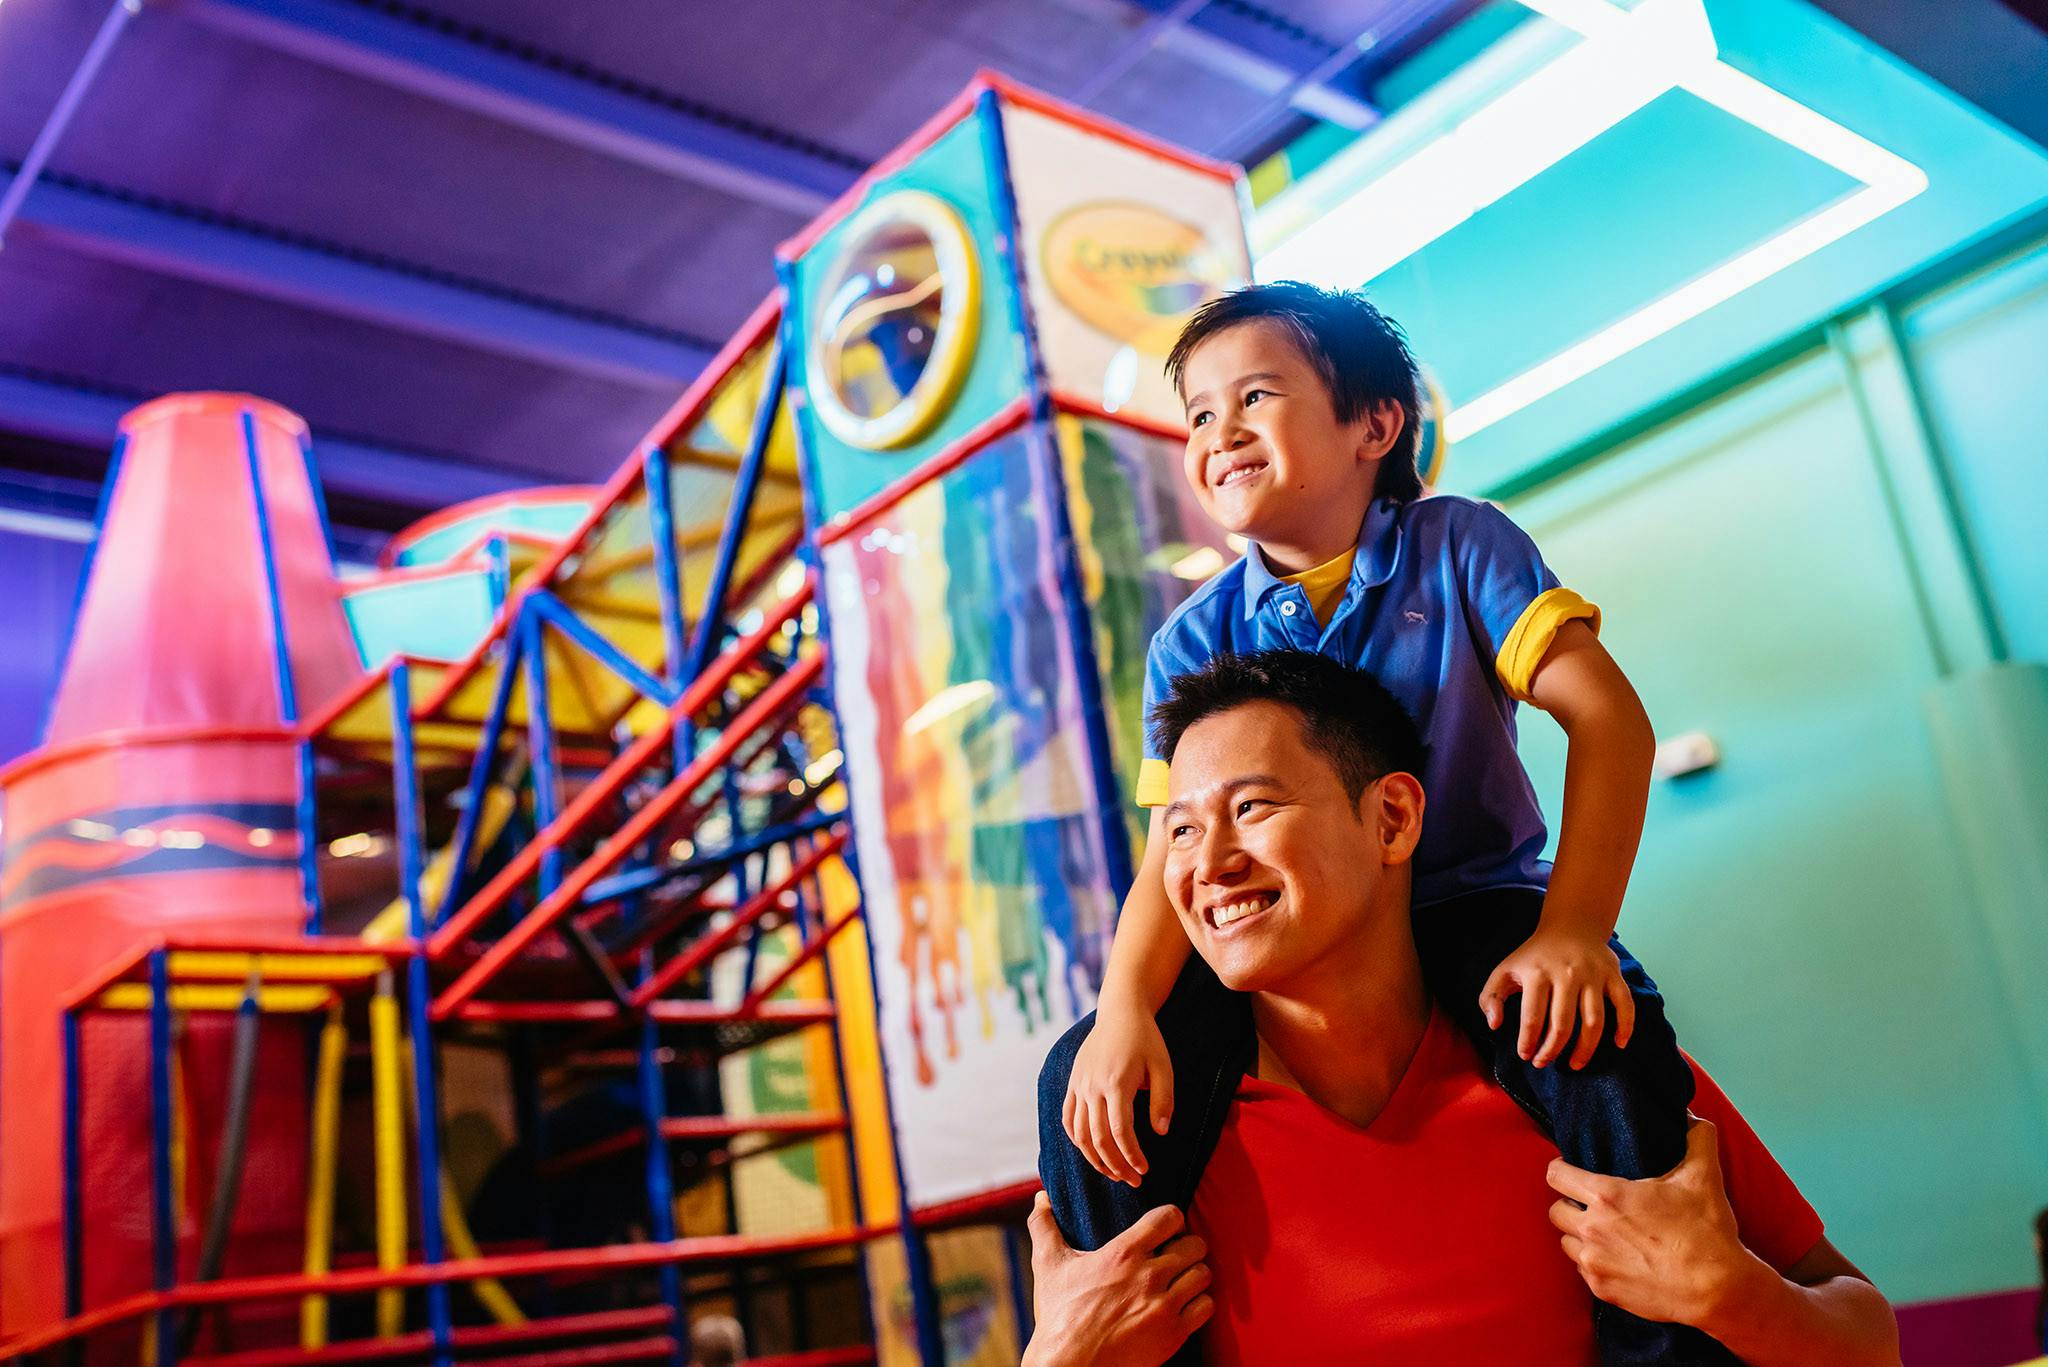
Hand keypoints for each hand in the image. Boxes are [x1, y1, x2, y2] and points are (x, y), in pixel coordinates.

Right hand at [1023, 1193, 1213, 1366]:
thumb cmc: (1059, 1316)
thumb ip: (1044, 1226)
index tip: (1164, 1229)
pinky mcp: (1173, 1334)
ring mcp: (1164, 1306)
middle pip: (1195, 1244)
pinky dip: (1198, 1304)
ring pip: (1203, 1274)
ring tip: (1180, 1279)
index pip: (1170, 1217)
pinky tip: (1183, 1305)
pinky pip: (1206, 1307)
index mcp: (1123, 1254)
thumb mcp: (1048, 1266)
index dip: (1170, 1219)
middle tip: (1175, 1255)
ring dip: (1193, 1274)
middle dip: (1186, 1246)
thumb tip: (1041, 1198)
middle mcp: (1149, 1276)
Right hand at [1063, 1008, 1174, 1185]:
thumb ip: (1163, 1100)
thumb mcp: (1163, 1067)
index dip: (1132, 1156)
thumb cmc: (1146, 1040)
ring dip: (1095, 1159)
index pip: (1120, 1132)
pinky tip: (1092, 1152)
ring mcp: (1078, 1085)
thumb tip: (1161, 1132)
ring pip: (1079, 1133)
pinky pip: (1068, 1118)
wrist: (1120, 1012)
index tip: (1145, 1170)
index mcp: (1116, 1082)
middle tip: (1133, 1180)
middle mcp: (1092, 1086)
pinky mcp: (1072, 1083)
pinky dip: (1077, 1140)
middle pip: (1098, 1138)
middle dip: (1116, 1165)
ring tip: (1113, 1173)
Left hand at [1478, 922, 1634, 1068]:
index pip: (1532, 1017)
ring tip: (1574, 1064)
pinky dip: (1625, 1026)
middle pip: (1562, 1024)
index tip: (1526, 1056)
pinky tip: (1618, 1044)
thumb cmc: (1534, 956)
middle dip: (1552, 1050)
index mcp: (1537, 973)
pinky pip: (1625, 1005)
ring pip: (1593, 1020)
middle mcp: (1567, 974)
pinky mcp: (1614, 975)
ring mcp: (1593, 975)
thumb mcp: (1505, 970)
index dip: (1528, 1042)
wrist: (1570, 926)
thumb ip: (1490, 997)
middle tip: (1544, 1062)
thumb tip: (1494, 1025)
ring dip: (1585, 1049)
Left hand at [1546, 1117, 1759, 1326]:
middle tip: (1593, 1204)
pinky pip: (1583, 1270)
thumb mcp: (1704, 1176)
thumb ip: (1697, 1137)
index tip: (1573, 1169)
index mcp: (1606, 1196)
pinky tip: (1617, 1257)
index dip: (1561, 1168)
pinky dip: (1594, 1262)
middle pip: (1556, 1210)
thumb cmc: (1707, 1231)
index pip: (1555, 1175)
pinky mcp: (1602, 1289)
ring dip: (1580, 1235)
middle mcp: (1592, 1228)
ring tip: (1606, 1232)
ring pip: (1566, 1242)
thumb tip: (1691, 1116)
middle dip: (1571, 1204)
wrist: (1718, 1291)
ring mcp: (1594, 1262)